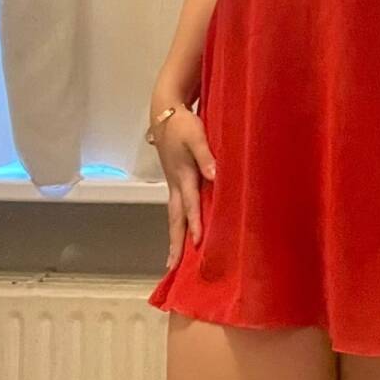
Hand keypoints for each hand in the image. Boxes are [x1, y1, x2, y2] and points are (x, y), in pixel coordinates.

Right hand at [152, 106, 216, 271]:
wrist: (165, 112)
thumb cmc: (182, 124)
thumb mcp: (196, 137)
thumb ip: (206, 157)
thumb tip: (215, 177)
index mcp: (182, 176)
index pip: (190, 205)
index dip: (196, 224)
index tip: (198, 244)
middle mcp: (175, 183)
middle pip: (175, 218)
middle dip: (175, 242)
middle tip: (172, 267)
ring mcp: (173, 182)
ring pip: (174, 214)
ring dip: (175, 235)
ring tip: (174, 258)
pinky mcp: (174, 178)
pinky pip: (176, 206)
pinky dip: (178, 221)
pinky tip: (183, 228)